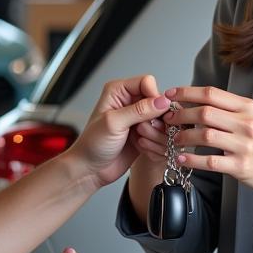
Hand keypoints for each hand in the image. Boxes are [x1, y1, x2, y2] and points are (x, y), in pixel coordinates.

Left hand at [65, 75, 170, 190]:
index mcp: (118, 91)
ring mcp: (137, 117)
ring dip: (154, 130)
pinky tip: (141, 146)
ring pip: (161, 117)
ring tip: (140, 139)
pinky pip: (159, 131)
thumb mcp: (114, 123)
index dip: (153, 96)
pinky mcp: (144, 132)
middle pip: (157, 100)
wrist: (91, 169)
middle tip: (143, 129)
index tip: (154, 112)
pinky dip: (155, 139)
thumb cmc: (92, 144)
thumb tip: (162, 101)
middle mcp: (129, 101)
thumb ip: (139, 110)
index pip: (147, 82)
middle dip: (155, 116)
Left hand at [161, 85, 252, 204]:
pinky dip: (192, 160)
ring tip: (173, 139)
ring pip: (205, 135)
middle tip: (168, 119)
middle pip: (205, 112)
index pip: (212, 93)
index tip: (170, 94)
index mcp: (247, 107)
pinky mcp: (241, 166)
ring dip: (184, 137)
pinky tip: (182, 159)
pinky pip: (210, 161)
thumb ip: (229, 109)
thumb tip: (198, 102)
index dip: (187, 92)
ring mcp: (244, 145)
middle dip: (181, 114)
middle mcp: (246, 123)